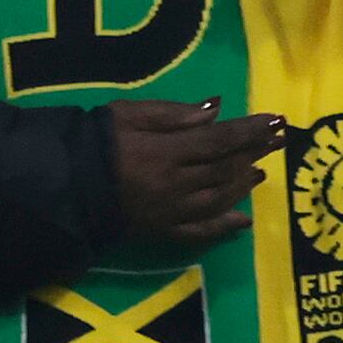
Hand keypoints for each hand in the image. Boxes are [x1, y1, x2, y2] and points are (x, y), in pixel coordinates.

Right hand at [109, 99, 286, 245]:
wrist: (62, 187)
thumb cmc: (94, 141)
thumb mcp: (128, 114)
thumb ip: (172, 114)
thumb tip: (215, 110)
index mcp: (168, 152)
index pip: (220, 140)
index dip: (251, 131)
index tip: (277, 121)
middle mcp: (176, 185)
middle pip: (225, 169)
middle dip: (255, 152)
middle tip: (280, 140)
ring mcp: (171, 212)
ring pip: (218, 199)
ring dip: (243, 185)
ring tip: (261, 171)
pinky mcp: (161, 231)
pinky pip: (198, 232)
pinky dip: (223, 227)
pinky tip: (242, 222)